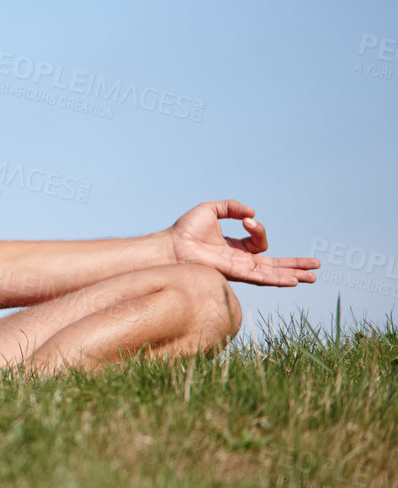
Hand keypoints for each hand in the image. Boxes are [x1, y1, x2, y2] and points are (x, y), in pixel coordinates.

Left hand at [169, 200, 319, 286]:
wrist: (170, 246)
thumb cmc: (184, 230)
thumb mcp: (211, 210)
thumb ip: (231, 207)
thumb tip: (252, 213)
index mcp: (234, 248)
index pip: (259, 242)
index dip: (257, 228)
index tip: (246, 219)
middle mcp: (239, 261)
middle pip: (273, 265)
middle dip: (295, 265)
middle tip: (315, 266)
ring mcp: (238, 269)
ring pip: (272, 273)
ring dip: (293, 274)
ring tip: (313, 276)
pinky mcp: (234, 274)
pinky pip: (260, 278)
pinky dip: (277, 278)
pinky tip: (293, 280)